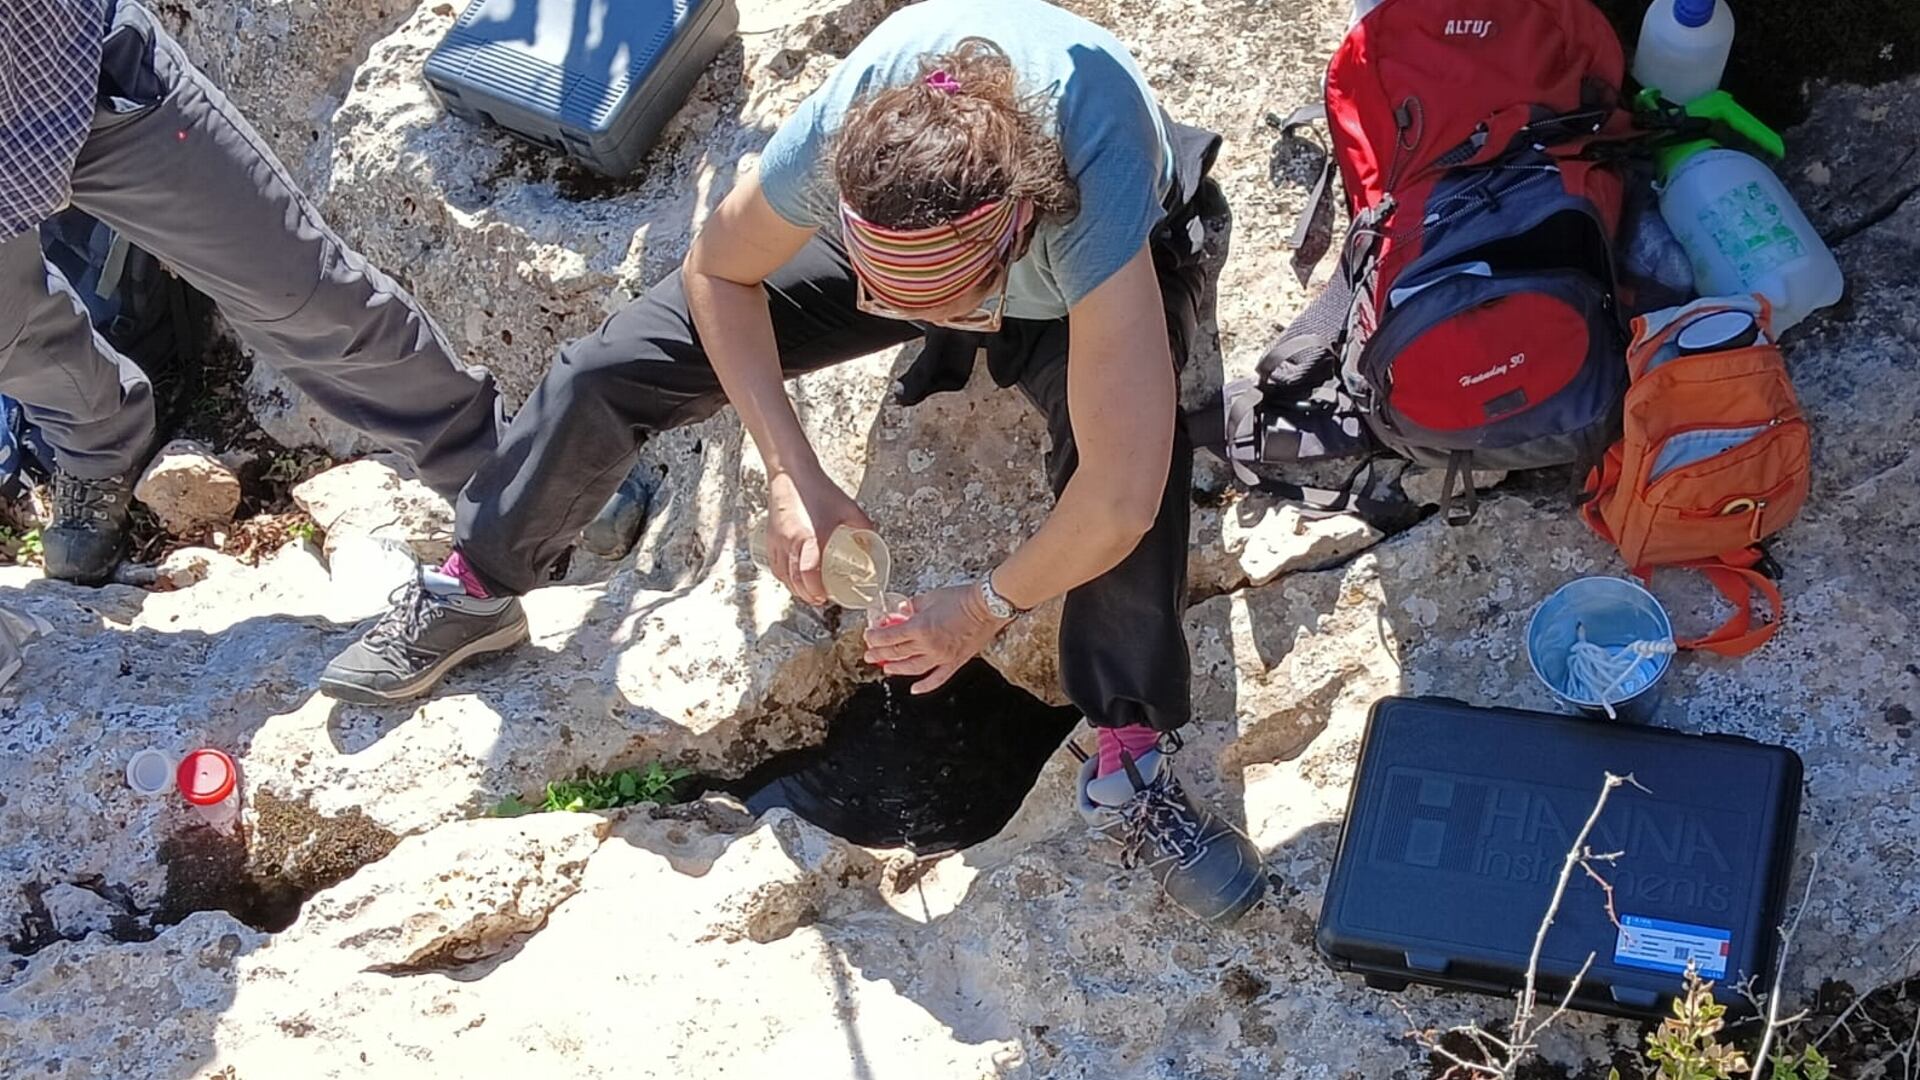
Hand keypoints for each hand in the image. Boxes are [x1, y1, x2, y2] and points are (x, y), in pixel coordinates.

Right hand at [765, 468, 872, 605]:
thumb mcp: (848, 509)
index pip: (807, 574)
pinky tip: (794, 577)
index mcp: (805, 537)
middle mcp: (786, 542)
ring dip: (796, 587)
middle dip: (807, 594)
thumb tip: (872, 544)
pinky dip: (785, 576)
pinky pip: (775, 565)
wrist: (791, 472)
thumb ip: (863, 528)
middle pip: (793, 580)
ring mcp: (775, 541)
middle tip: (821, 599)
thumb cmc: (816, 488)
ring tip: (810, 592)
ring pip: (782, 575)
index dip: (815, 590)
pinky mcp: (769, 538)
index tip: (825, 597)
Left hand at [862, 583, 1012, 694]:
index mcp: (919, 628)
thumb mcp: (930, 597)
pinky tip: (914, 689)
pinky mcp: (954, 662)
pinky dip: (925, 686)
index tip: (869, 637)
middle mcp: (928, 646)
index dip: (875, 638)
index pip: (889, 637)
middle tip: (870, 655)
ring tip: (887, 668)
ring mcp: (941, 657)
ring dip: (896, 669)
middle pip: (896, 654)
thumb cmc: (961, 599)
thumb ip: (913, 606)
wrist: (986, 606)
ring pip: (912, 668)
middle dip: (879, 654)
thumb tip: (902, 611)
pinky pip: (937, 679)